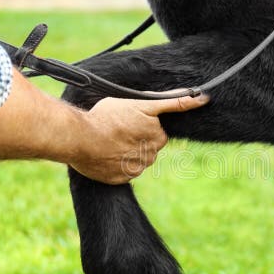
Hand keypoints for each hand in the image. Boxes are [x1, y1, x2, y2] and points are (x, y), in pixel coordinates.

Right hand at [69, 94, 208, 184]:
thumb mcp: (136, 101)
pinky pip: (128, 171)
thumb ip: (165, 101)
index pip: (161, 130)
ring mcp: (138, 166)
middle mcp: (151, 150)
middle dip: (141, 139)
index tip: (173, 114)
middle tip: (120, 131)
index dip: (151, 124)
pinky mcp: (126, 177)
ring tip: (111, 142)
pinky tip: (108, 155)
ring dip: (131, 152)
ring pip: (141, 159)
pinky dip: (121, 165)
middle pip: (152, 145)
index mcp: (156, 132)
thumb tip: (195, 96)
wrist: (79, 138)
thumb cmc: (104, 116)